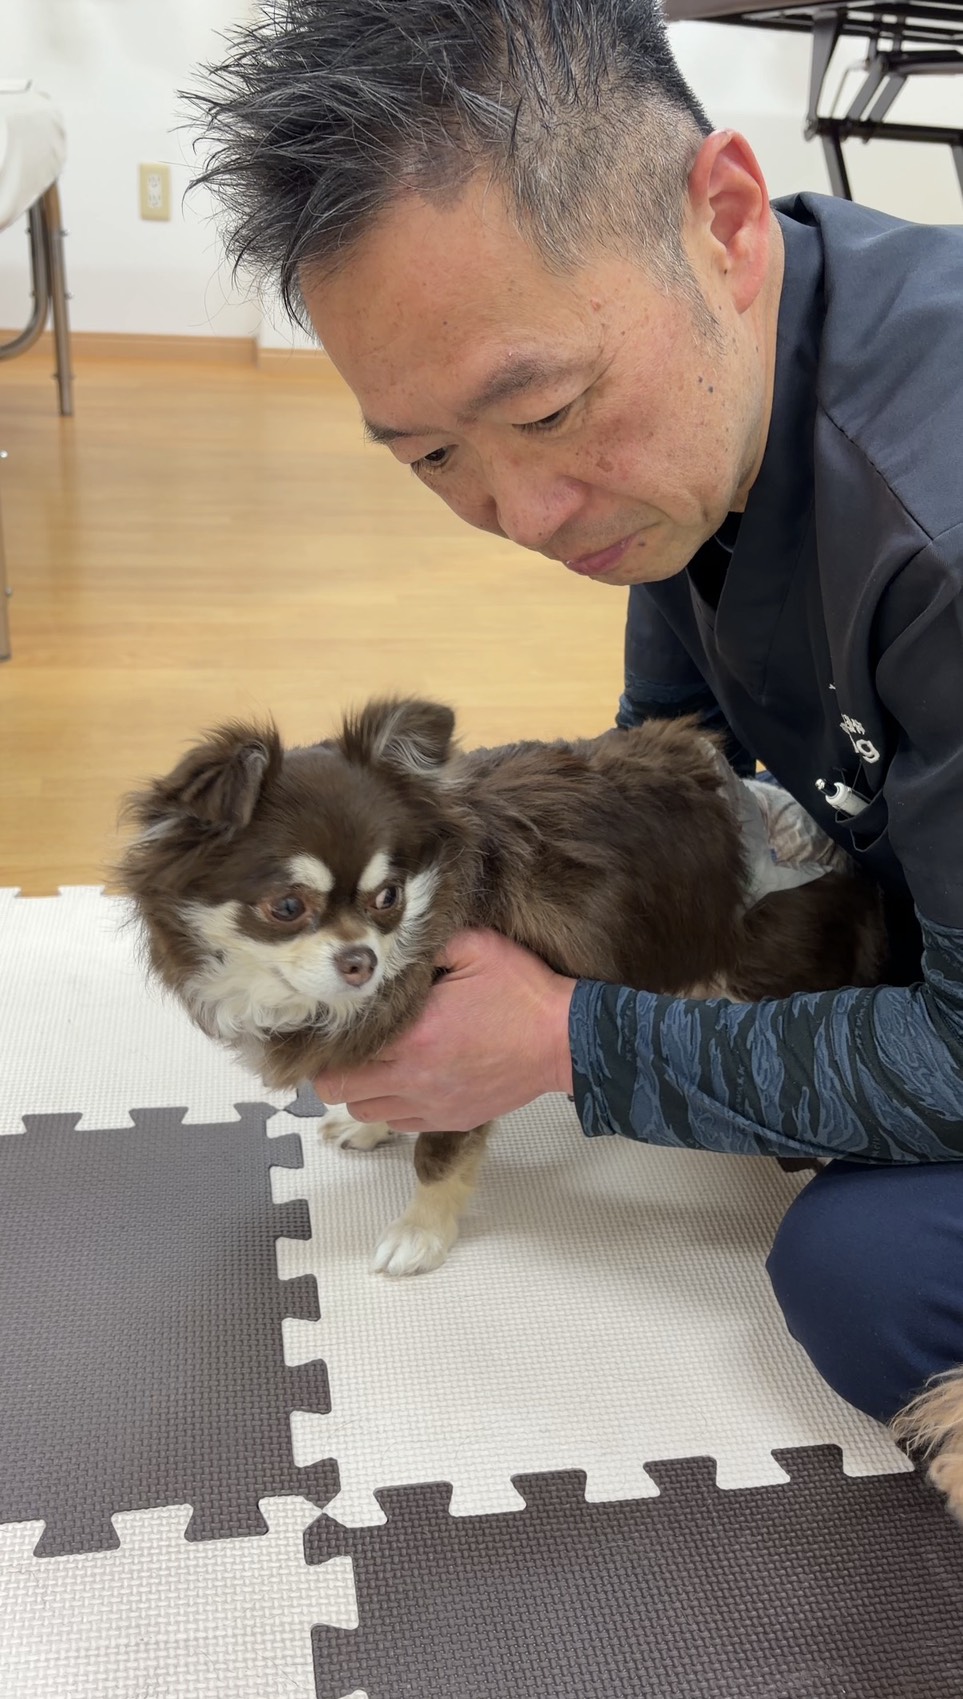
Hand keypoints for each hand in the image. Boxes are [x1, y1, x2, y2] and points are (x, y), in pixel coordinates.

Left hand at [314, 929, 575, 1133]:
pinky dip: (394, 1106)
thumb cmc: (523, 993)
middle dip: (336, 1068)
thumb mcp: (476, 947)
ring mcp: (432, 1105)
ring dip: (363, 1090)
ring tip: (378, 1063)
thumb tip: (392, 945)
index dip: (328, 1040)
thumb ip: (427, 944)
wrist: (566, 1041)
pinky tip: (408, 1080)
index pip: (340, 1054)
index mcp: (414, 1036)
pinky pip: (400, 1123)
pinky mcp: (451, 1120)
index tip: (332, 1025)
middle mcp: (415, 1078)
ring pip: (367, 1110)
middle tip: (347, 1045)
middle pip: (340, 1091)